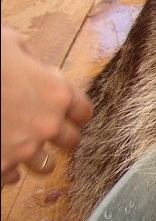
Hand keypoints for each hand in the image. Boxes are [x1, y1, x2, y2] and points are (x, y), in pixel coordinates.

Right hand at [1, 26, 93, 185]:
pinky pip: (12, 177)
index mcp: (55, 94)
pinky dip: (7, 169)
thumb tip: (40, 68)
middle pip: (71, 141)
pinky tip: (0, 157)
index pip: (84, 111)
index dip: (75, 110)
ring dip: (36, 156)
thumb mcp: (9, 42)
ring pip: (45, 165)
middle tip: (46, 129)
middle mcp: (45, 126)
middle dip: (61, 136)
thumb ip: (32, 59)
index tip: (69, 111)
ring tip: (21, 146)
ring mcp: (22, 150)